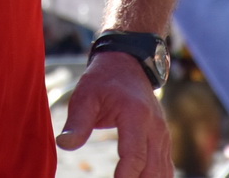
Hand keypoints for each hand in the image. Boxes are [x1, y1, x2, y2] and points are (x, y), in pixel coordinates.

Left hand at [57, 52, 171, 177]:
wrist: (128, 63)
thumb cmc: (103, 80)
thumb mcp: (85, 95)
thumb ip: (76, 122)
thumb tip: (63, 145)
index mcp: (136, 115)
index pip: (135, 156)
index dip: (125, 177)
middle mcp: (155, 127)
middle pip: (153, 169)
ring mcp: (162, 134)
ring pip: (162, 171)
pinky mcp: (163, 140)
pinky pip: (165, 167)